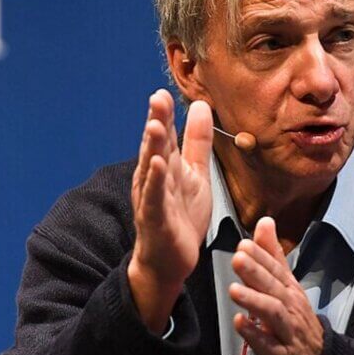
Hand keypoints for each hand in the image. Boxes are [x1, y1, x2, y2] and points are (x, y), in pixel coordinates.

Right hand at [128, 90, 212, 333]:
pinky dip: (156, 181)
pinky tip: (159, 165)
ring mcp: (152, 198)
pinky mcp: (156, 219)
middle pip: (156, 147)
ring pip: (152, 169)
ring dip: (152, 147)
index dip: (164, 116)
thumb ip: (197, 142)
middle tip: (156, 98)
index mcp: (165, 166)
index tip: (162, 93)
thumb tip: (201, 106)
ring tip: (154, 124)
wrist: (170, 260)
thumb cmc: (181, 216)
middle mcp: (154, 179)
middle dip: (156, 123)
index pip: (164, 137)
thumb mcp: (195, 174)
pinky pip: (155, 198)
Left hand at [229, 217, 324, 354]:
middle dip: (257, 273)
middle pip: (275, 288)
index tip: (245, 244)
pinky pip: (268, 345)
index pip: (277, 270)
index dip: (262, 257)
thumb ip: (273, 255)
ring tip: (235, 290)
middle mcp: (291, 309)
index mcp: (291, 291)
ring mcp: (287, 333)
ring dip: (254, 300)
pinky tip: (240, 323)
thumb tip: (264, 222)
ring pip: (273, 314)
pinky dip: (254, 334)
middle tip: (238, 259)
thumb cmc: (295, 323)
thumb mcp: (287, 287)